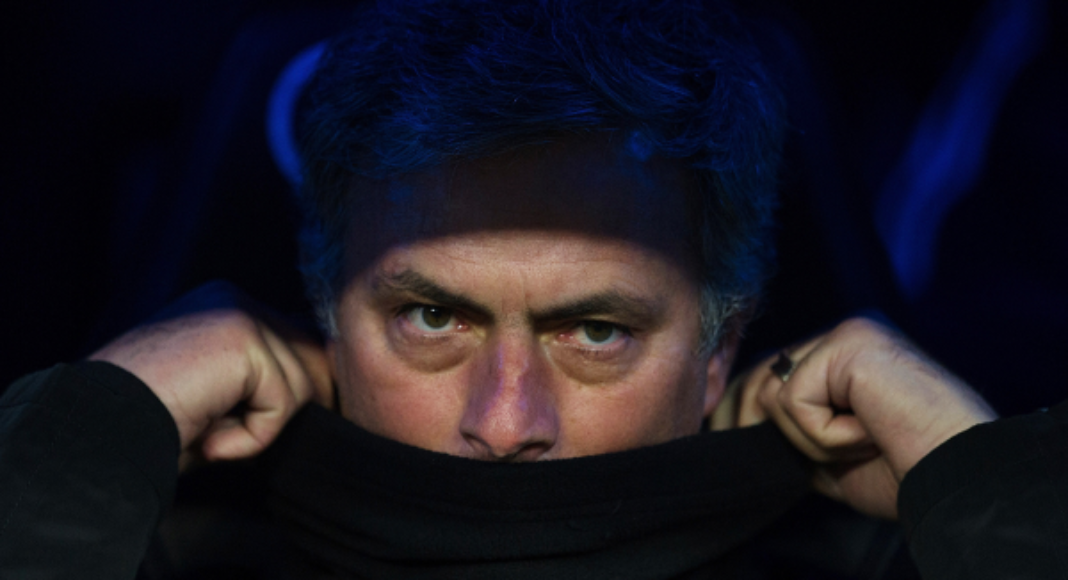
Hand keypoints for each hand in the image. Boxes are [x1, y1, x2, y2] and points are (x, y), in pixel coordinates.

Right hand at [89, 281, 332, 468]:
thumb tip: (326, 383)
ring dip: (258, 429)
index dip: (294, 392)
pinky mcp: (242, 339)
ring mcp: (238, 312)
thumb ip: (266, 378)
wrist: (95, 434)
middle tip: (225, 432)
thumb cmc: (151, 427)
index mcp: (225, 306)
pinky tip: (207, 436)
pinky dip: (252, 437)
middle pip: (314, 357)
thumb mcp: (220, 395)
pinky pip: (284, 404)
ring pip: (302, 387)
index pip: (299, 344)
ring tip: (204, 431)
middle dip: (288, 407)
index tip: (248, 423)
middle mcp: (233, 298)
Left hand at [732, 317, 996, 518]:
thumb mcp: (829, 451)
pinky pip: (795, 399)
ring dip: (810, 440)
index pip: (771, 375)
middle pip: (760, 374)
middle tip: (794, 458)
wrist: (955, 479)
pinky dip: (824, 435)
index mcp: (844, 358)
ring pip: (775, 392)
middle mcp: (844, 336)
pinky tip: (868, 435)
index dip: (742, 411)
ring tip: (861, 445)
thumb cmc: (904, 470)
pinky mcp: (849, 342)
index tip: (733, 440)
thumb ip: (791, 428)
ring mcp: (847, 334)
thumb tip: (739, 424)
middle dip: (748, 422)